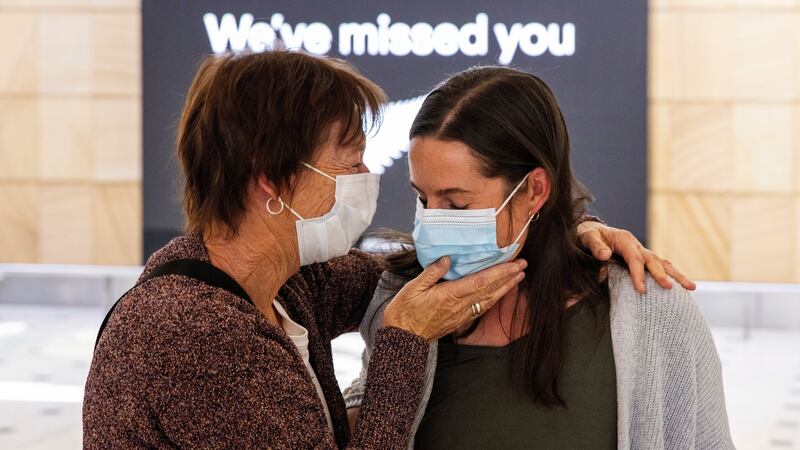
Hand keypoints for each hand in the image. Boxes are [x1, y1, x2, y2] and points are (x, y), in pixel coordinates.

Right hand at [383, 257, 526, 340]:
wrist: (402, 339)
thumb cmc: (404, 311)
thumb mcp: (413, 287)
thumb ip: (432, 272)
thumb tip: (448, 258)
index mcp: (450, 295)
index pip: (481, 281)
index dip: (500, 272)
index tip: (514, 263)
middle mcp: (460, 306)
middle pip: (489, 290)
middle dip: (508, 278)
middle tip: (524, 265)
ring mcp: (461, 315)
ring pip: (488, 300)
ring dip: (505, 288)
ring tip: (518, 278)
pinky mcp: (459, 321)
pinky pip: (481, 309)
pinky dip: (493, 299)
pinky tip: (499, 294)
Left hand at [577, 221, 695, 293]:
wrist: (590, 231)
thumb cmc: (588, 235)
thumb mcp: (587, 237)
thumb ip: (595, 246)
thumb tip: (605, 256)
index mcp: (624, 240)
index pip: (635, 259)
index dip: (639, 274)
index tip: (642, 290)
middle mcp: (636, 245)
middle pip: (653, 260)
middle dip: (662, 274)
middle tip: (670, 288)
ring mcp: (640, 251)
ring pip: (662, 262)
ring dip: (676, 274)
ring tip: (692, 287)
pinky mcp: (641, 257)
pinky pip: (658, 265)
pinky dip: (670, 273)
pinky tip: (680, 284)